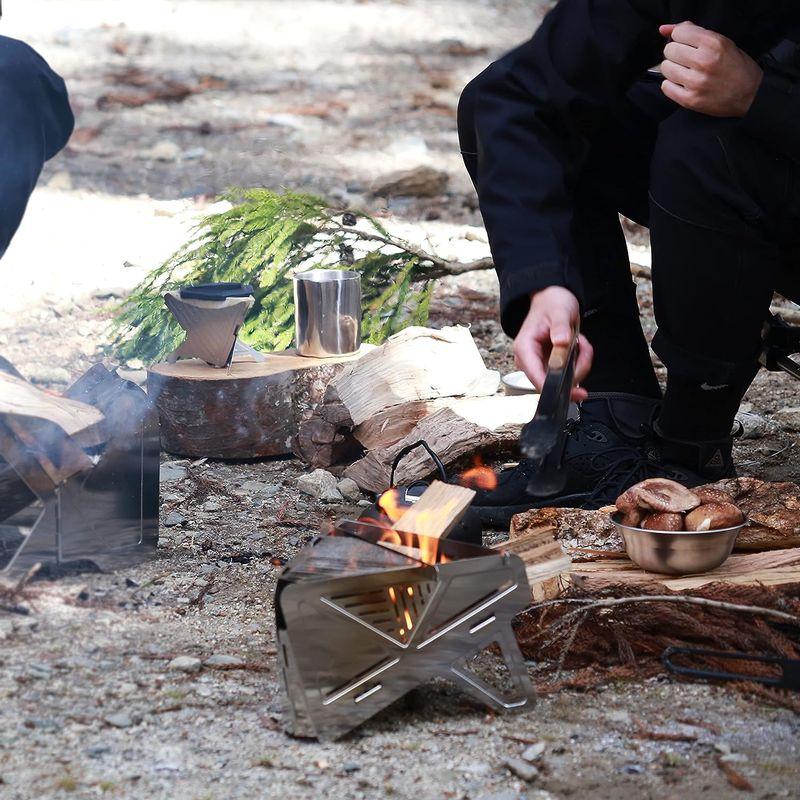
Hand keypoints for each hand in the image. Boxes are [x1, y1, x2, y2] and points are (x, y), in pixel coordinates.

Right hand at [513, 286, 592, 402]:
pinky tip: (579, 347)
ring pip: (562, 380)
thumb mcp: (560, 312)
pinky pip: (567, 373)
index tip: (574, 390)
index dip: (555, 388)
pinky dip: (579, 362)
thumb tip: (561, 344)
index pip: (536, 377)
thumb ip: (561, 328)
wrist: (552, 298)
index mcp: (524, 348)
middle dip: (575, 370)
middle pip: (551, 382)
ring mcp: (538, 363)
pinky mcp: (549, 365)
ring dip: (579, 364)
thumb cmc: (552, 303)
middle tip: (585, 349)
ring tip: (582, 343)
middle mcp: (528, 360)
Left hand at [659, 22, 761, 116]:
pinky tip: (682, 83)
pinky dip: (671, 84)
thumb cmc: (736, 66)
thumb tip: (664, 29)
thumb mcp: (721, 42)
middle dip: (675, 52)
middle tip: (685, 58)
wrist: (750, 93)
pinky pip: (666, 87)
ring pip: (666, 68)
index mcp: (713, 43)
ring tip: (684, 71)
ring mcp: (696, 82)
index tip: (686, 43)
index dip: (680, 37)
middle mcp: (704, 61)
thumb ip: (693, 31)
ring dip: (672, 68)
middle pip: (670, 50)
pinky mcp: (690, 100)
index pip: (679, 33)